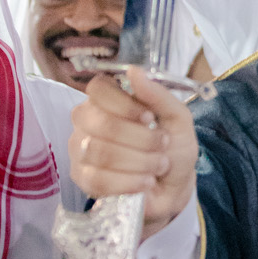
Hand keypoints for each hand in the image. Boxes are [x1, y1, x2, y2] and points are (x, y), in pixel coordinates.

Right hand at [68, 67, 197, 235]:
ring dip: (139, 161)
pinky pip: (97, 179)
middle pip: (101, 123)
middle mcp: (87, 121)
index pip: (98, 89)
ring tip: (158, 165)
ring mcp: (80, 150)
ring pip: (99, 152)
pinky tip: (145, 182)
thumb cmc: (173, 148)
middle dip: (140, 138)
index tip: (149, 118)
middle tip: (162, 145)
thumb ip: (158, 95)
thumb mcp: (178, 118)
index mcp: (108, 100)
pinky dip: (129, 181)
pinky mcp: (81, 178)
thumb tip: (134, 71)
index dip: (124, 104)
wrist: (173, 188)